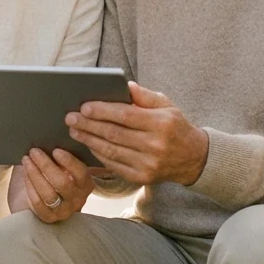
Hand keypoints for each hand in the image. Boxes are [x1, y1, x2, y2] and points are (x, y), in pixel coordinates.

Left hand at [15, 148, 93, 222]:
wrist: (40, 198)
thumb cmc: (52, 175)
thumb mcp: (60, 165)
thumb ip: (59, 157)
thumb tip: (49, 139)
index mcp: (85, 184)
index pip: (81, 173)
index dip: (69, 162)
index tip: (55, 150)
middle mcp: (78, 199)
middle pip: (62, 183)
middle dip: (46, 165)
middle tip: (34, 151)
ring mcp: (63, 211)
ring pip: (49, 193)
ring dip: (35, 174)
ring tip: (26, 160)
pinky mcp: (48, 217)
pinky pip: (38, 203)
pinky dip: (30, 186)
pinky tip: (24, 174)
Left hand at [66, 82, 208, 186]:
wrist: (193, 158)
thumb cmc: (175, 126)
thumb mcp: (167, 105)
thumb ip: (145, 96)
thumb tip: (124, 85)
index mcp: (161, 124)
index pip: (125, 116)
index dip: (102, 111)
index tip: (84, 107)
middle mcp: (155, 146)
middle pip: (114, 134)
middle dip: (89, 125)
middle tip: (70, 118)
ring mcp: (148, 164)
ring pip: (111, 151)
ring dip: (89, 140)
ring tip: (74, 130)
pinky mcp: (142, 178)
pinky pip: (114, 165)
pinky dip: (98, 154)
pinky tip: (88, 144)